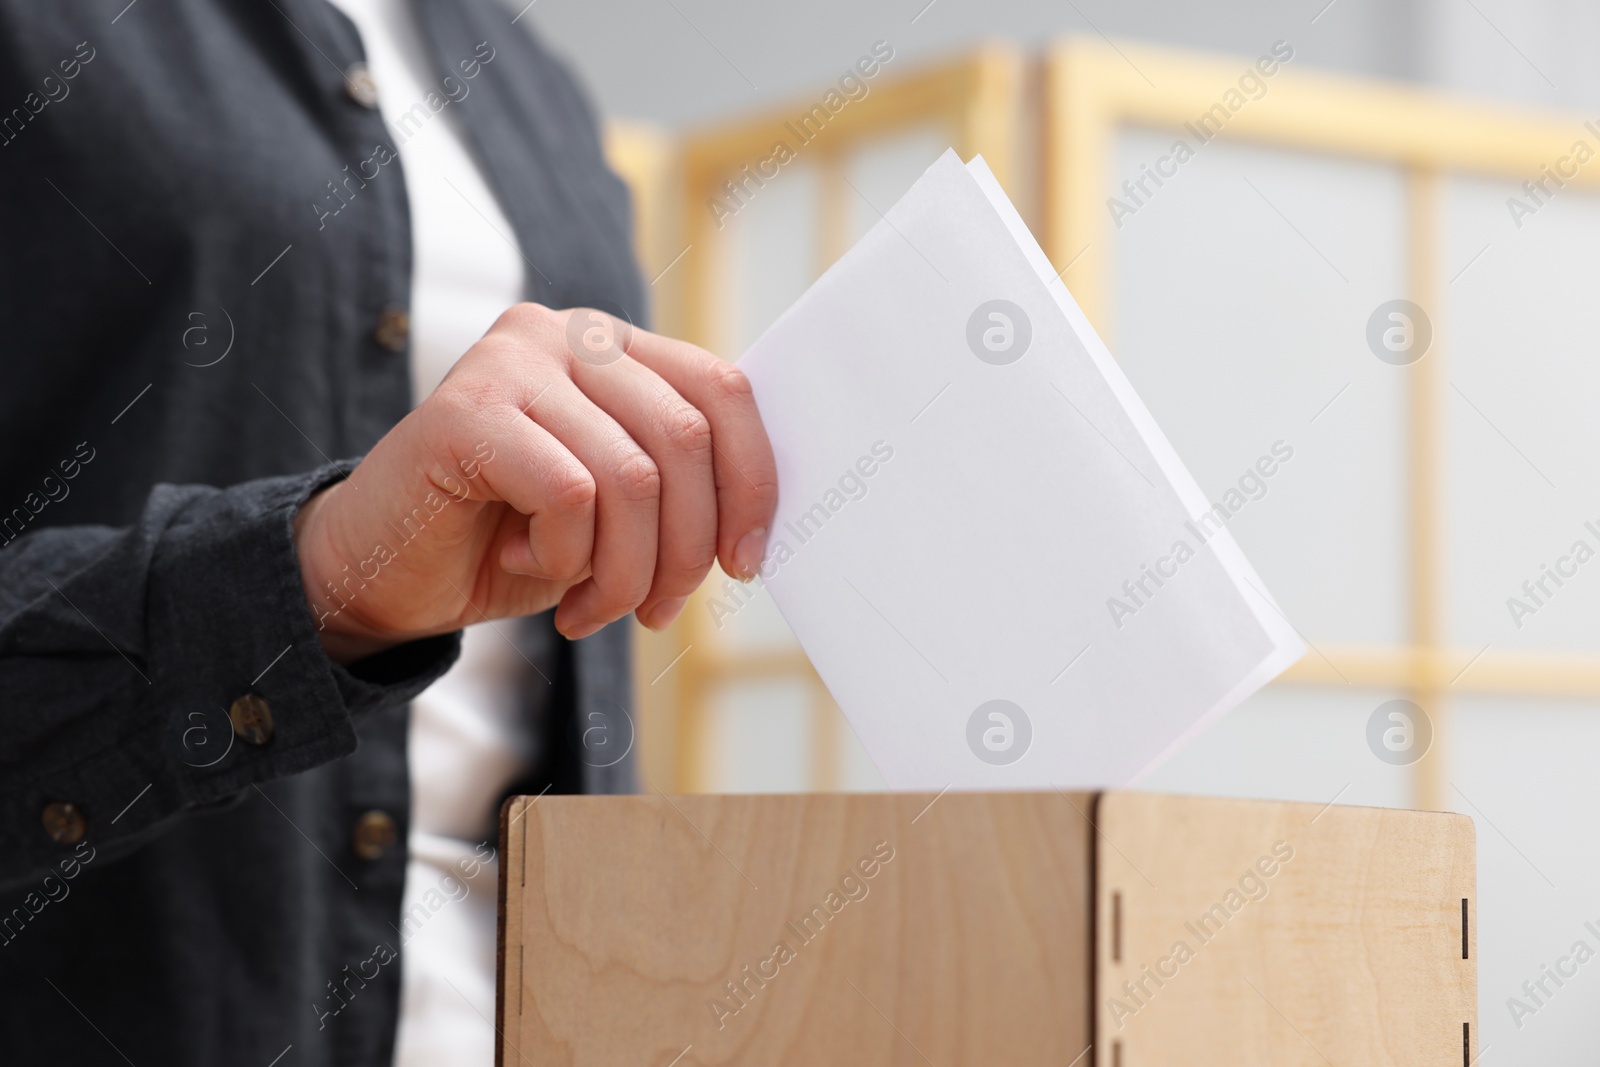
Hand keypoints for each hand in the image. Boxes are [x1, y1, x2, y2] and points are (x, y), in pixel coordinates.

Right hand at [292, 303, 776, 662]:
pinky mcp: (464, 410)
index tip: (744, 563)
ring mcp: (513, 362)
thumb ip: (678, 494)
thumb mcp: (617, 517)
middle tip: (657, 611)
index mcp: (615, 346)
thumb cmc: (508, 543)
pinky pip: (569, 493)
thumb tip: (755, 531)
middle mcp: (567, 333)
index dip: (751, 483)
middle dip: (686, 548)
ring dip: (625, 572)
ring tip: (591, 608)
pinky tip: (525, 566)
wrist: (380, 573)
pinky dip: (565, 558)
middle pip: (684, 437)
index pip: (722, 391)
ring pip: (632, 477)